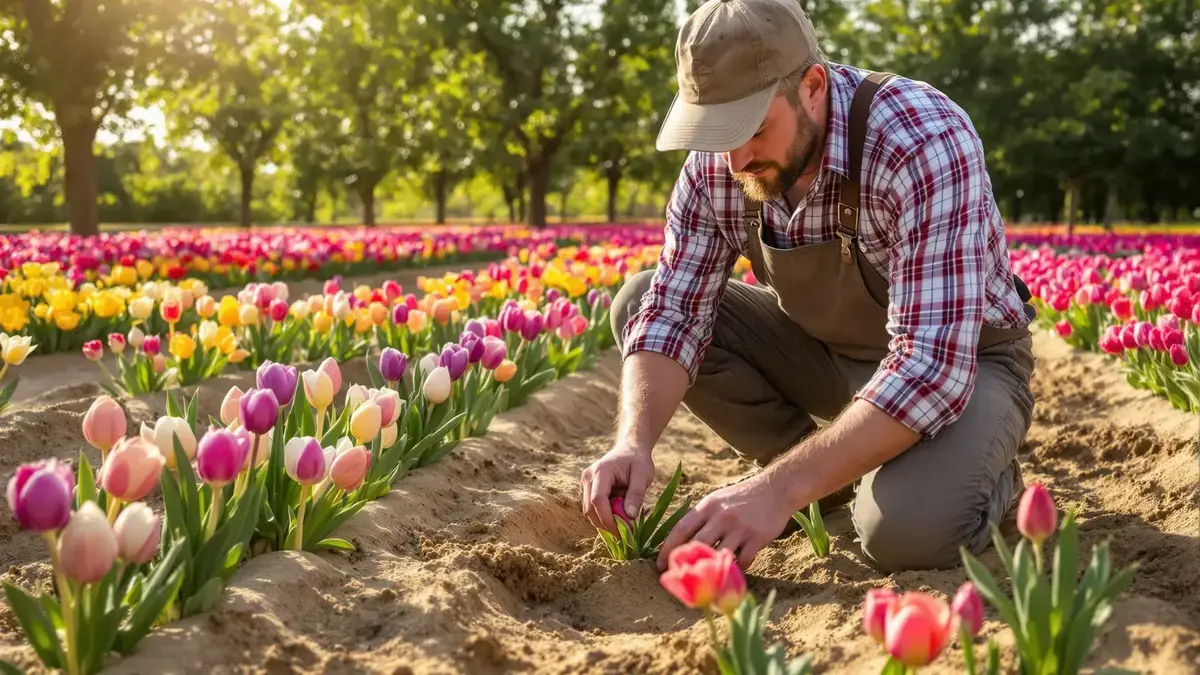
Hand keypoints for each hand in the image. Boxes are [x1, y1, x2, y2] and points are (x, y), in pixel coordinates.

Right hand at [580, 442, 654, 533]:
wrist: (630, 449)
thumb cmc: (638, 461)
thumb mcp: (643, 475)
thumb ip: (636, 495)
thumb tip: (629, 517)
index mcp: (601, 471)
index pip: (597, 500)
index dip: (607, 519)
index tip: (622, 533)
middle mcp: (588, 477)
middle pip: (589, 509)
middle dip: (605, 524)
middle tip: (625, 534)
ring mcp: (585, 483)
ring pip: (588, 511)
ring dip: (604, 521)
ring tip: (623, 523)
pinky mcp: (586, 489)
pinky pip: (591, 508)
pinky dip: (603, 516)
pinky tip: (617, 515)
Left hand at [655, 470, 792, 571]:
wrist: (776, 489)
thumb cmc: (742, 497)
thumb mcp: (718, 500)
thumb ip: (702, 517)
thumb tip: (682, 540)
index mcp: (708, 506)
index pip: (681, 528)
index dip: (667, 548)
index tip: (659, 564)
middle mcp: (722, 516)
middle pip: (697, 545)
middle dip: (685, 563)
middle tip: (679, 577)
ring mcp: (740, 527)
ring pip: (720, 555)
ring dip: (713, 568)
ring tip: (708, 578)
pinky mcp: (757, 537)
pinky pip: (743, 560)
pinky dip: (737, 567)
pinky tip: (736, 568)